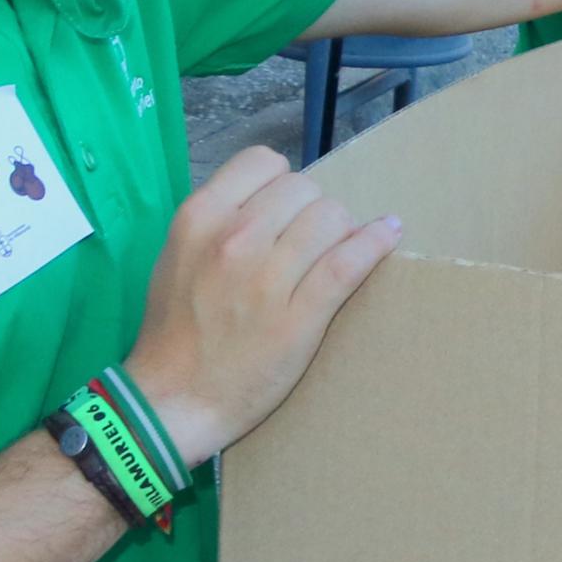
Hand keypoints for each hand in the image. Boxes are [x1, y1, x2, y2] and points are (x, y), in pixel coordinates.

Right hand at [121, 147, 406, 467]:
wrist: (174, 398)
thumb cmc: (177, 330)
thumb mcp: (178, 256)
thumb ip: (219, 221)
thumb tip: (275, 200)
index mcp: (199, 218)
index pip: (263, 162)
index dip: (281, 183)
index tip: (287, 210)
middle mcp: (233, 238)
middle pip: (304, 190)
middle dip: (313, 211)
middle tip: (310, 243)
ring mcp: (267, 276)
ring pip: (331, 218)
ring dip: (341, 231)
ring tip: (336, 252)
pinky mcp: (300, 315)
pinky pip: (350, 261)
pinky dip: (375, 243)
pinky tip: (388, 235)